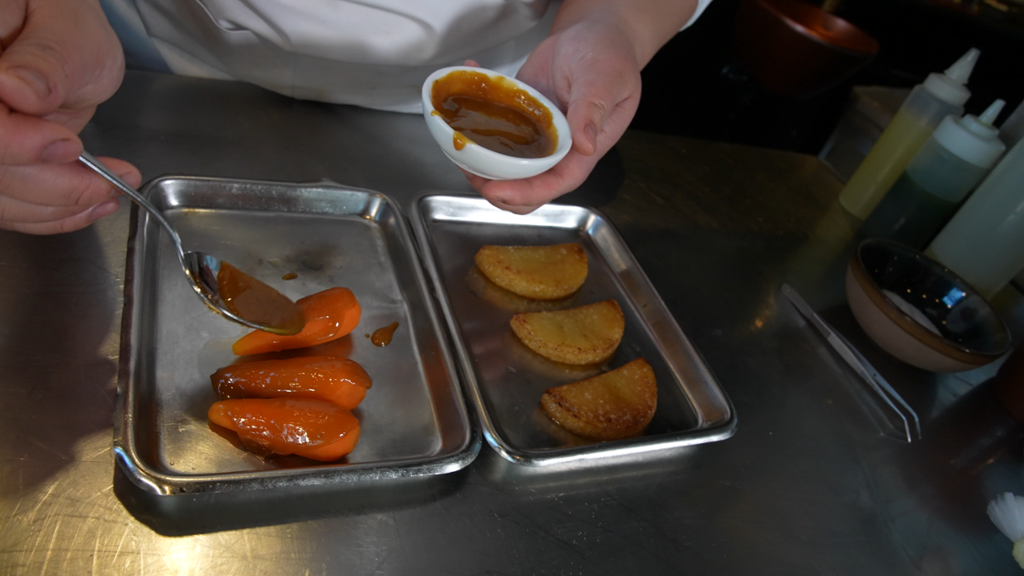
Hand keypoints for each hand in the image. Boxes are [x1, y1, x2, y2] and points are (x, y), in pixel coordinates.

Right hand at [0, 0, 138, 233]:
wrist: (53, 36)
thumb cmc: (59, 18)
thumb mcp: (68, 27)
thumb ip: (46, 59)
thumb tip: (17, 89)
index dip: (12, 143)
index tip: (67, 146)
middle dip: (47, 186)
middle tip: (107, 182)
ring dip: (54, 206)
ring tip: (107, 193)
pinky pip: (5, 201)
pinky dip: (49, 211)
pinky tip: (88, 203)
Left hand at [462, 20, 641, 213]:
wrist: (595, 32)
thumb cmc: (609, 57)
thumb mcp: (605, 80)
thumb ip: (593, 111)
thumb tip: (585, 146)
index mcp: (581, 150)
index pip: (555, 184)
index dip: (525, 193)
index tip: (496, 191)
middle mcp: (557, 149)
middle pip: (526, 186)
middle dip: (496, 188)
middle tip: (470, 170)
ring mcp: (536, 134)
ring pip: (506, 164)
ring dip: (480, 162)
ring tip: (458, 141)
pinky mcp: (520, 115)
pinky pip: (496, 125)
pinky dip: (477, 114)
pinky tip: (468, 85)